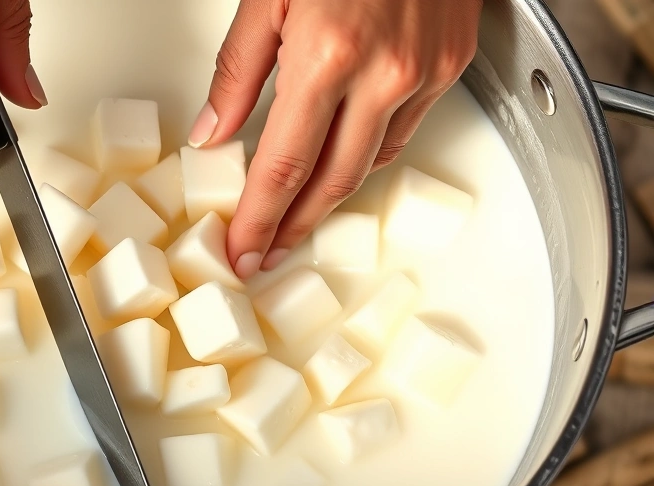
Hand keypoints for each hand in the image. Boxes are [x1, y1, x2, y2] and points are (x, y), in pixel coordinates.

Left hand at [189, 0, 481, 278]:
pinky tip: (344, 163)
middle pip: (332, 181)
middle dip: (295, 227)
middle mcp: (383, 73)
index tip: (243, 251)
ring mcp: (424, 72)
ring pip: (371, 163)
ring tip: (297, 216)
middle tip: (267, 252)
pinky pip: (402, 132)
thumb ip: (238, 71)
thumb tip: (214, 132)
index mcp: (328, 54)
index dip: (260, 218)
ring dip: (331, 197)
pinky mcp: (450, 64)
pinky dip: (368, 155)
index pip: (283, 165)